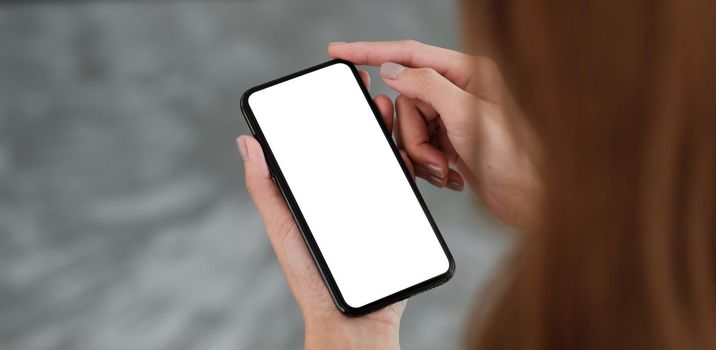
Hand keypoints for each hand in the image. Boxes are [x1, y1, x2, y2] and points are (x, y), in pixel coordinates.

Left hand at [236, 73, 407, 348]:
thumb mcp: (283, 227)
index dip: (330, 112)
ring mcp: (376, 203)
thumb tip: (246, 143)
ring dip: (388, 131)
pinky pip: (405, 185)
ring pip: (384, 159)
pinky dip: (407, 163)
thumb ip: (266, 189)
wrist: (353, 316)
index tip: (334, 83)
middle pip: (358, 145)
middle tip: (365, 88)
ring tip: (387, 108)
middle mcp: (349, 192)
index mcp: (321, 191)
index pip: (326, 143)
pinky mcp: (399, 216)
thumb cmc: (311, 276)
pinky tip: (405, 146)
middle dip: (364, 113)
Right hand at [329, 40, 542, 228]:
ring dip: (421, 154)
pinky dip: (427, 164)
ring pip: (409, 128)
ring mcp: (453, 118)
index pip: (410, 54)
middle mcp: (459, 91)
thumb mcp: (466, 115)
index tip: (340, 51)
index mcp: (468, 72)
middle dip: (412, 134)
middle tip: (435, 155)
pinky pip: (418, 147)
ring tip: (446, 168)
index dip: (370, 51)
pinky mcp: (449, 143)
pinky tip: (450, 174)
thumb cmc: (514, 157)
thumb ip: (427, 86)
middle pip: (406, 100)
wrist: (529, 199)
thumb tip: (394, 70)